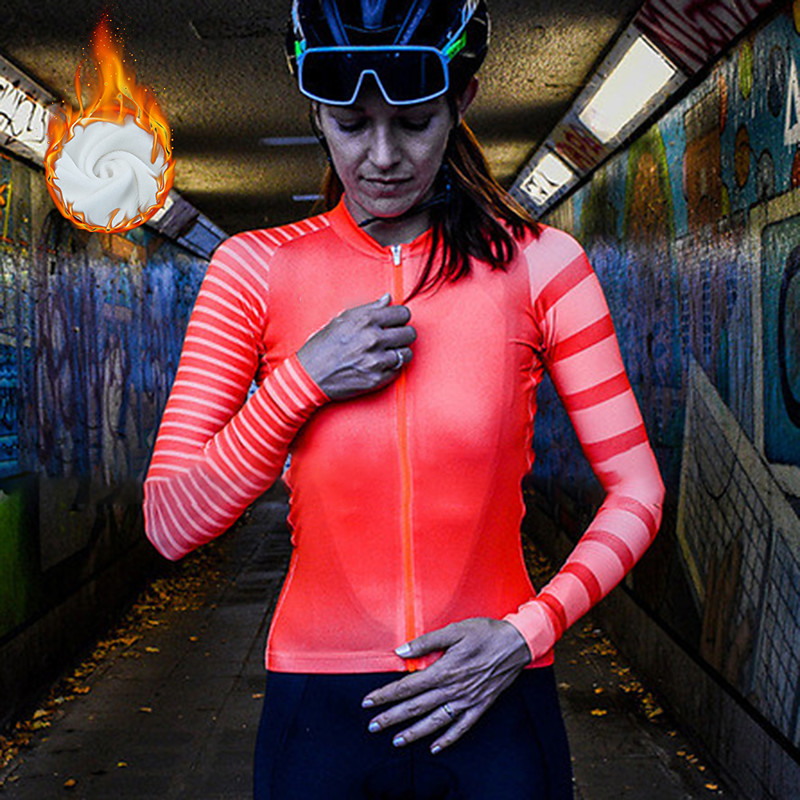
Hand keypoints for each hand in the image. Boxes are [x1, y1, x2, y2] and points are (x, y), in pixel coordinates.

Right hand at [296, 293, 415, 400]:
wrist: (309, 376)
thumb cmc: (322, 347)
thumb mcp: (341, 320)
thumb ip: (368, 308)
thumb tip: (387, 299)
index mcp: (365, 320)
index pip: (403, 314)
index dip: (400, 317)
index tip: (396, 321)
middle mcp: (373, 339)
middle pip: (409, 333)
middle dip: (403, 334)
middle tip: (393, 337)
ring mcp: (376, 361)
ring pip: (407, 353)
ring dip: (399, 352)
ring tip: (387, 352)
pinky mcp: (377, 379)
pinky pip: (398, 370)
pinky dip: (393, 367)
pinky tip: (381, 364)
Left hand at [361, 618, 530, 753]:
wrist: (517, 643)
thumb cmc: (485, 633)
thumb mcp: (454, 630)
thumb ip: (426, 642)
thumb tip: (401, 651)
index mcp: (444, 670)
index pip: (407, 687)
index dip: (386, 695)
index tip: (369, 702)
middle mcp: (453, 689)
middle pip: (416, 707)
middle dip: (392, 718)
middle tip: (373, 726)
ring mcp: (467, 701)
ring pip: (435, 722)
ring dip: (414, 733)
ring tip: (396, 741)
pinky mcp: (480, 706)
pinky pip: (461, 727)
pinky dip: (447, 739)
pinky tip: (435, 747)